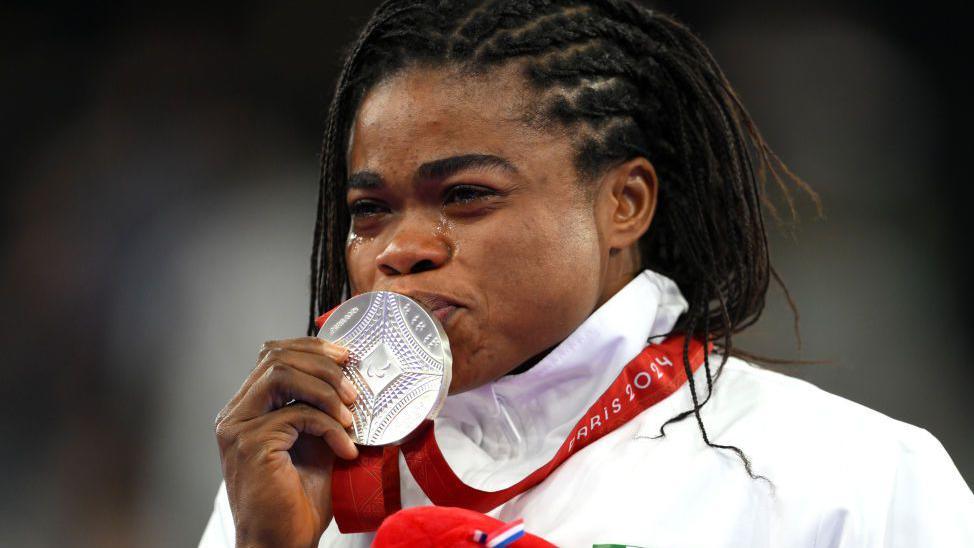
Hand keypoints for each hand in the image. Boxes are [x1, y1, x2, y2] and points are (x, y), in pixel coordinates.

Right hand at [215, 337, 358, 547]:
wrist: (282, 543)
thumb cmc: (298, 500)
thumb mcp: (315, 441)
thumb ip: (321, 408)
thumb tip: (351, 377)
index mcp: (247, 409)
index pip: (272, 355)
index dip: (311, 348)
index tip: (346, 356)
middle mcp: (235, 414)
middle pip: (276, 357)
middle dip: (324, 364)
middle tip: (354, 388)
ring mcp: (238, 428)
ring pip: (282, 374)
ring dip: (326, 389)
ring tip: (351, 414)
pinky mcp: (251, 444)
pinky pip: (298, 414)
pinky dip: (330, 426)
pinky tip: (346, 449)